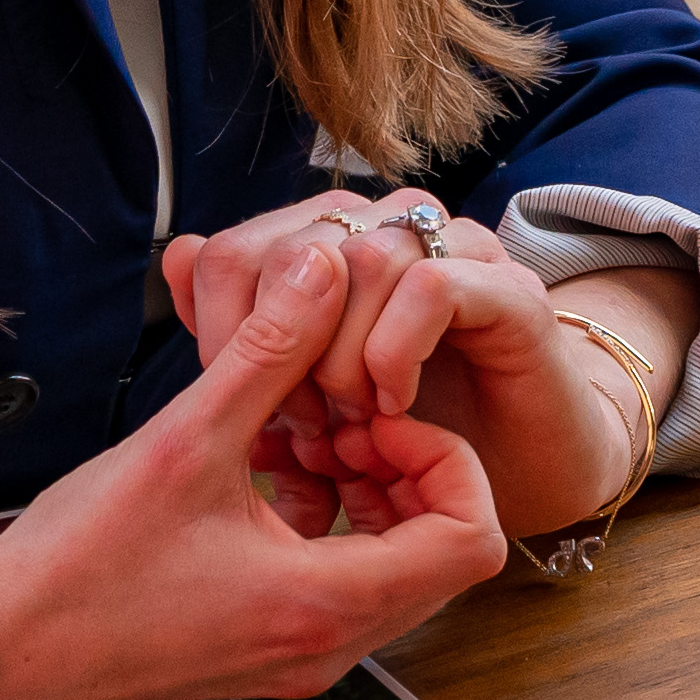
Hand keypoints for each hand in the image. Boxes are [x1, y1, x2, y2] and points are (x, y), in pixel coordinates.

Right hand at [0, 238, 501, 699]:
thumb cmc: (79, 560)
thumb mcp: (185, 439)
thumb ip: (269, 349)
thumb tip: (328, 262)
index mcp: (325, 606)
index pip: (474, 536)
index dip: (442, 457)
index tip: (365, 410)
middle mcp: (329, 648)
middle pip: (442, 551)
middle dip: (404, 465)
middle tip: (335, 411)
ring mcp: (298, 657)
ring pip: (391, 564)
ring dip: (364, 489)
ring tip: (294, 430)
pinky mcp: (263, 650)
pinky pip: (340, 581)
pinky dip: (326, 520)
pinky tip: (262, 467)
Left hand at [161, 192, 658, 535]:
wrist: (521, 472)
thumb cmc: (407, 433)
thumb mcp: (300, 395)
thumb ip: (244, 334)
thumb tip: (178, 253)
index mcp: (335, 239)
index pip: (235, 250)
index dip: (220, 334)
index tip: (242, 409)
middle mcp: (394, 226)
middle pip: (294, 249)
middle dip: (280, 351)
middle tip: (296, 425)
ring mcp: (457, 249)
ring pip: (363, 260)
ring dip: (339, 359)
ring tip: (346, 424)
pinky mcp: (510, 289)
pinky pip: (430, 287)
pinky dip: (394, 355)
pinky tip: (392, 409)